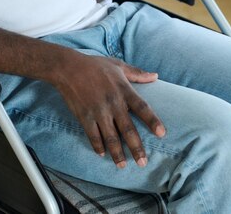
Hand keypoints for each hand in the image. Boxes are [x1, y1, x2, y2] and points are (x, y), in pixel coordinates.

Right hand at [54, 53, 164, 167]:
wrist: (68, 67)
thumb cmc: (95, 65)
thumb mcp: (118, 65)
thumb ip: (137, 73)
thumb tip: (155, 76)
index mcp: (123, 89)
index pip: (142, 107)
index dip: (152, 120)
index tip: (161, 134)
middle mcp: (113, 102)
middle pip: (128, 129)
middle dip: (136, 147)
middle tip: (143, 163)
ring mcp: (98, 111)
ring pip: (111, 137)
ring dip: (117, 153)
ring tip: (123, 165)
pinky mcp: (84, 116)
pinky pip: (93, 135)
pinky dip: (98, 146)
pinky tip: (102, 154)